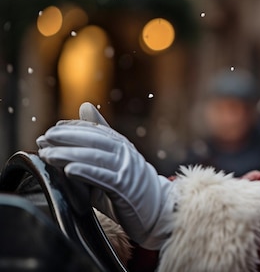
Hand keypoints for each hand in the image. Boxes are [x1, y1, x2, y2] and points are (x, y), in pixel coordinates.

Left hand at [37, 103, 172, 249]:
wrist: (158, 208)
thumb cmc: (130, 186)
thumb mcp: (113, 159)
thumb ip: (97, 138)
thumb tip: (85, 106)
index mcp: (121, 145)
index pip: (96, 130)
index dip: (73, 128)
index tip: (53, 129)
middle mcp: (125, 153)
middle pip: (94, 140)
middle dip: (66, 138)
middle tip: (44, 139)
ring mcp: (127, 169)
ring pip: (95, 157)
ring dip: (69, 154)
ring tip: (48, 155)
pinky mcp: (126, 188)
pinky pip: (104, 178)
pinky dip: (86, 172)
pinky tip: (69, 170)